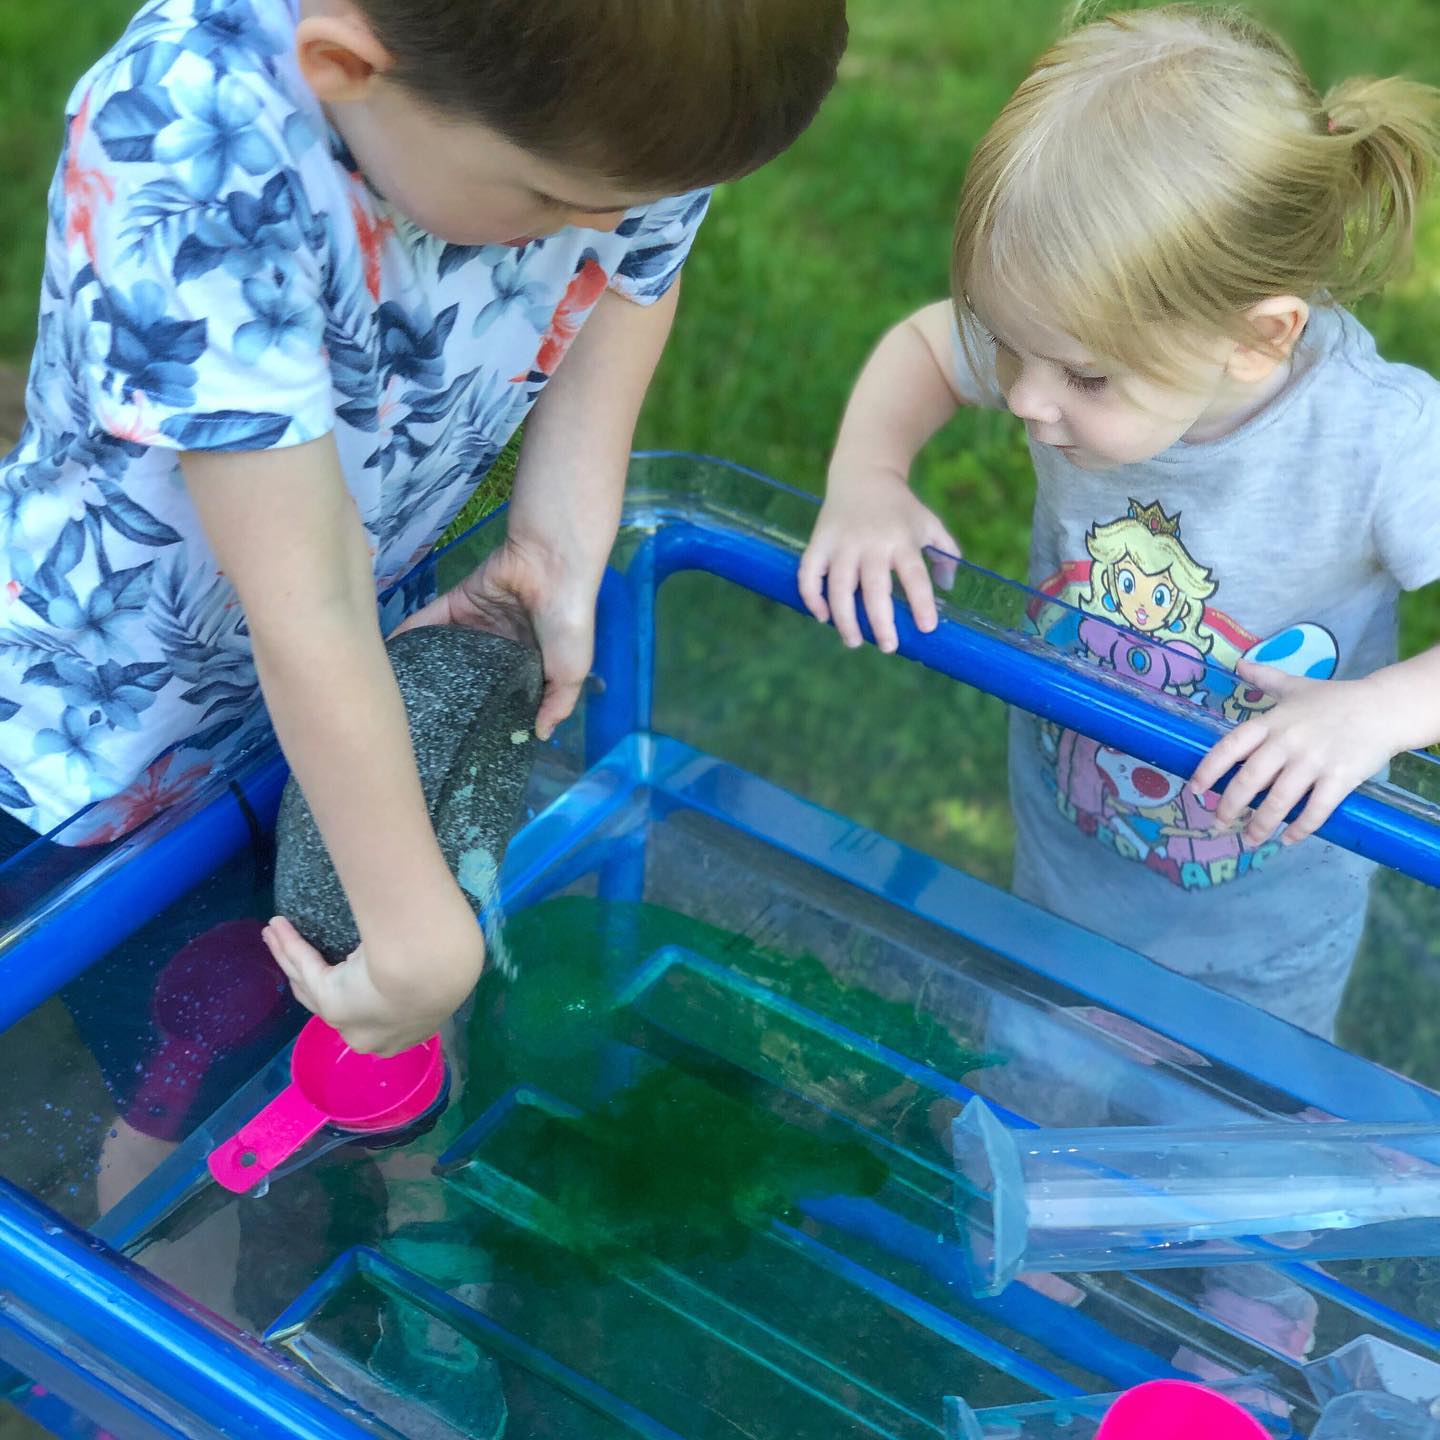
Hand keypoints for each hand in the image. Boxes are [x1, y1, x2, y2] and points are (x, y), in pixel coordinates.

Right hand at [262, 912, 483, 1056]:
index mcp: (407, 1031)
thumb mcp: (443, 970)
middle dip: (313, 976)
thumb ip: (430, 966)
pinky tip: (276, 928)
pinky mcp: (329, 999)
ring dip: (291, 958)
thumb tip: (438, 937)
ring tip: (275, 935)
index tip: (351, 968)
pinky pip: (304, 967)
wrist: (434, 971)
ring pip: (310, 984)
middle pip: (334, 1003)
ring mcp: (346, 1021)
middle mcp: (372, 1035)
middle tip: (301, 956)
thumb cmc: (446, 966)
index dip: (359, 992)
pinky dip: (289, 946)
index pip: (376, 1014)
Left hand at [392, 534, 593, 739]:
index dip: (485, 712)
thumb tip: (540, 736)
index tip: (463, 738)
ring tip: (400, 693)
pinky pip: (429, 621)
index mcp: (527, 664)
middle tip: (423, 720)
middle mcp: (498, 645)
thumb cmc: (566, 625)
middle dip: (449, 692)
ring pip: (444, 649)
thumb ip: (557, 705)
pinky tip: (390, 656)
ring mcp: (475, 624)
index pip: (501, 692)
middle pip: (468, 672)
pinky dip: (410, 635)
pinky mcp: (458, 603)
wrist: (554, 568)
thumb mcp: (572, 671)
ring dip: (424, 666)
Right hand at [798, 472, 960, 652]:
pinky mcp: (819, 541)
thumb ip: (946, 553)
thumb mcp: (929, 523)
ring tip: (854, 642)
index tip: (926, 628)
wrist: (863, 473)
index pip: (914, 576)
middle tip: (888, 646)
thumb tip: (948, 588)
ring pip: (840, 588)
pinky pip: (809, 574)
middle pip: (875, 588)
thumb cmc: (900, 507)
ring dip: (845, 619)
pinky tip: (822, 617)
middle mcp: (872, 542)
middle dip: (881, 622)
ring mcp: (842, 542)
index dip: (921, 603)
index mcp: (902, 539)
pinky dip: (812, 597)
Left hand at [1188, 661, 1397, 847]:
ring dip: (1260, 824)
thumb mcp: (1296, 686)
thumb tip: (1239, 664)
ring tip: (1250, 839)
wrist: (1385, 707)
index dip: (1208, 770)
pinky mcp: (1340, 778)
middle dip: (1229, 807)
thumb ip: (1266, 678)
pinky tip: (1288, 839)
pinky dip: (1299, 828)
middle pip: (1249, 780)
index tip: (1194, 790)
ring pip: (1278, 801)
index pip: (1230, 747)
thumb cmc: (1336, 698)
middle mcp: (1287, 742)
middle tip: (1218, 824)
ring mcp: (1314, 761)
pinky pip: (1315, 810)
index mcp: (1272, 722)